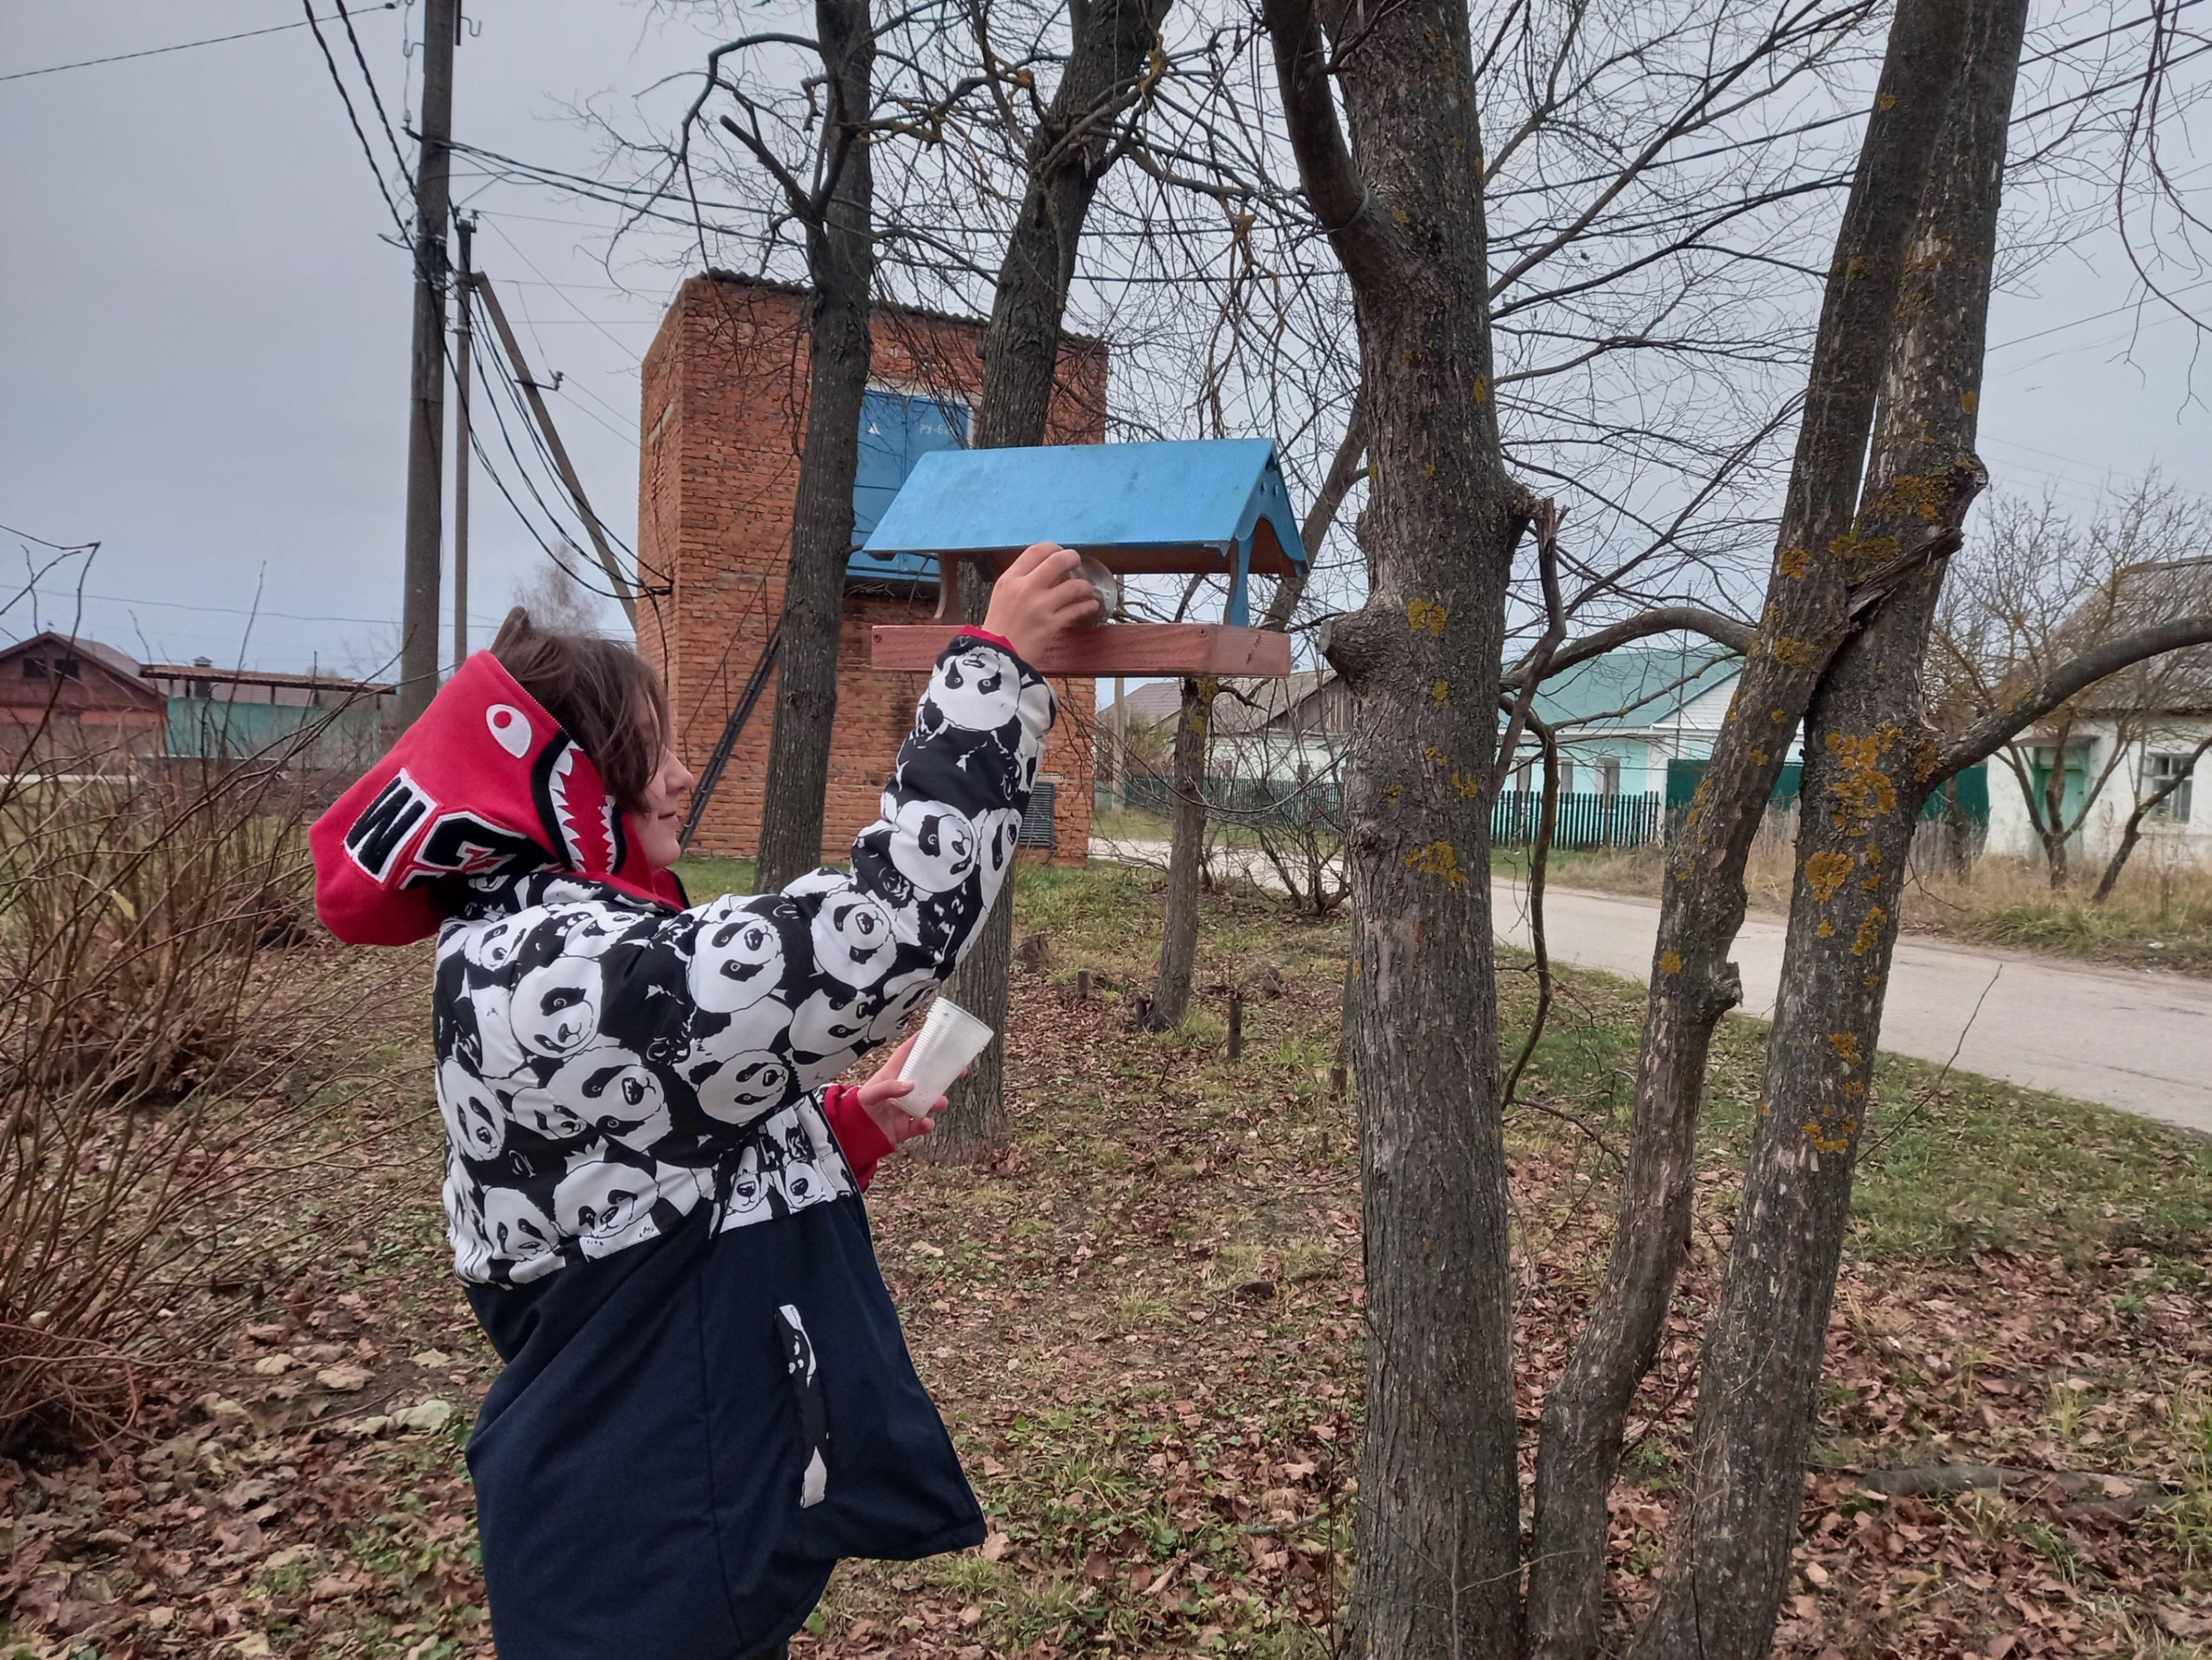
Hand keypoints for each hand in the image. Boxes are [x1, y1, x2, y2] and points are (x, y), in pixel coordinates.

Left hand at [855, 1033, 951, 1150]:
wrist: (853, 1138)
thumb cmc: (857, 1109)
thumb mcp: (869, 1094)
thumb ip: (888, 1088)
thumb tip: (911, 1086)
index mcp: (892, 1076)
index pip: (907, 1055)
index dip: (918, 1042)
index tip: (934, 1032)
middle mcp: (901, 1090)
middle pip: (926, 1077)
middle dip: (943, 1074)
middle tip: (961, 1070)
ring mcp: (905, 1108)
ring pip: (929, 1101)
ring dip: (938, 1101)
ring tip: (941, 1102)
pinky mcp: (906, 1127)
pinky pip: (921, 1124)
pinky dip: (926, 1124)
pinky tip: (925, 1123)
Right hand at [982, 542, 1102, 663]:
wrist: (995, 656)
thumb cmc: (998, 627)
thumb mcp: (1002, 596)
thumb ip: (1019, 581)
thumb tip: (1042, 571)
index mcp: (1010, 579)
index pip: (1036, 551)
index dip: (1053, 547)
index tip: (1060, 552)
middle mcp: (1024, 588)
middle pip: (1057, 560)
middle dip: (1072, 558)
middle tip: (1077, 562)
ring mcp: (1039, 606)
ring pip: (1073, 586)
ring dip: (1085, 586)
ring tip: (1087, 590)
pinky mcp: (1050, 624)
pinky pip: (1076, 609)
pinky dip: (1087, 606)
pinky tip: (1091, 606)